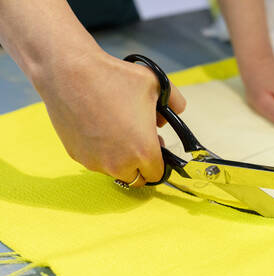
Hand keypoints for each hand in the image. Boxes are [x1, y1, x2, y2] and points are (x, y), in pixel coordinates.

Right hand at [33, 50, 185, 186]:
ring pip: (116, 171)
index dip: (161, 162)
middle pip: (138, 177)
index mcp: (143, 151)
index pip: (158, 174)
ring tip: (119, 131)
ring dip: (121, 159)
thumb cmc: (115, 78)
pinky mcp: (77, 156)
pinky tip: (100, 128)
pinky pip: (95, 161)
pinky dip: (101, 152)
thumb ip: (176, 101)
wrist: (69, 73)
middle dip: (142, 164)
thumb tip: (177, 111)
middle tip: (140, 140)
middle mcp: (119, 164)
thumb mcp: (157, 85)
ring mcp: (95, 162)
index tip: (157, 148)